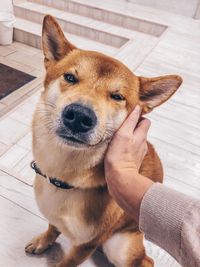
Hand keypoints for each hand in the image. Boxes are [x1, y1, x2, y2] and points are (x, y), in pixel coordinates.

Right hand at [104, 105, 153, 220]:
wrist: (120, 178)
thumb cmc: (119, 156)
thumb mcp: (123, 134)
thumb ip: (130, 121)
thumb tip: (137, 108)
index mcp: (140, 135)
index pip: (144, 120)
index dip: (138, 116)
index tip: (129, 113)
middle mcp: (142, 143)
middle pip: (141, 130)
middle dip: (134, 126)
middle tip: (122, 125)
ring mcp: (138, 153)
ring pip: (136, 140)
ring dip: (130, 136)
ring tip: (119, 136)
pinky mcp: (133, 161)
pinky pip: (132, 150)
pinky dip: (128, 147)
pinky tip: (119, 148)